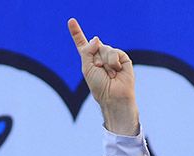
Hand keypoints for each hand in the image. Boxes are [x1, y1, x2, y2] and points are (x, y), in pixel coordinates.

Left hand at [68, 18, 137, 135]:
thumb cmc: (99, 86)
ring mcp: (112, 56)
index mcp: (89, 59)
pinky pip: (115, 52)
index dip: (76, 32)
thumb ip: (88, 51)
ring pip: (105, 48)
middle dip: (96, 58)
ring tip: (109, 74)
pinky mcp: (123, 58)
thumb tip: (97, 38)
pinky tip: (117, 72)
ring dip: (105, 62)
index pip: (82, 43)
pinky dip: (114, 63)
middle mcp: (100, 56)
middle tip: (100, 71)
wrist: (114, 96)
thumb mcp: (87, 68)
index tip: (70, 21)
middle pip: (95, 45)